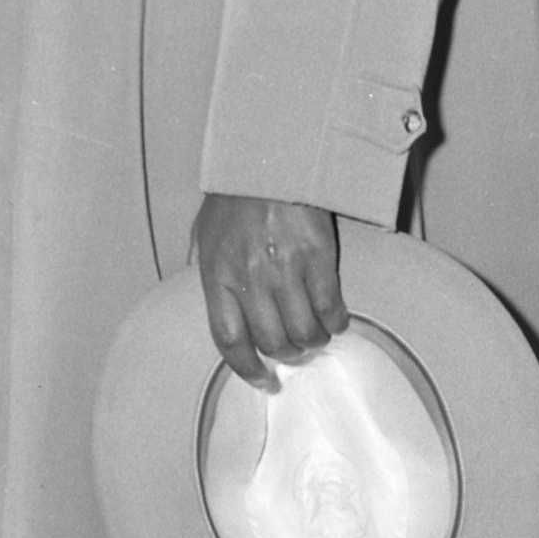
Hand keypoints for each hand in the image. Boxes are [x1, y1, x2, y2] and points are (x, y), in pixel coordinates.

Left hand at [191, 194, 345, 389]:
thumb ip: (202, 268)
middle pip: (271, 342)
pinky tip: (336, 318)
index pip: (229, 340)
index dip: (247, 369)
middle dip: (286, 354)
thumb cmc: (234, 195)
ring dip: (313, 341)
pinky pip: (330, 307)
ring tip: (316, 334)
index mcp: (217, 275)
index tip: (263, 380)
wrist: (268, 157)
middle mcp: (250, 278)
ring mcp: (285, 269)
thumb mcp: (203, 233)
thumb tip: (209, 301)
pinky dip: (336, 321)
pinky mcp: (318, 257)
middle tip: (295, 350)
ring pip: (304, 332)